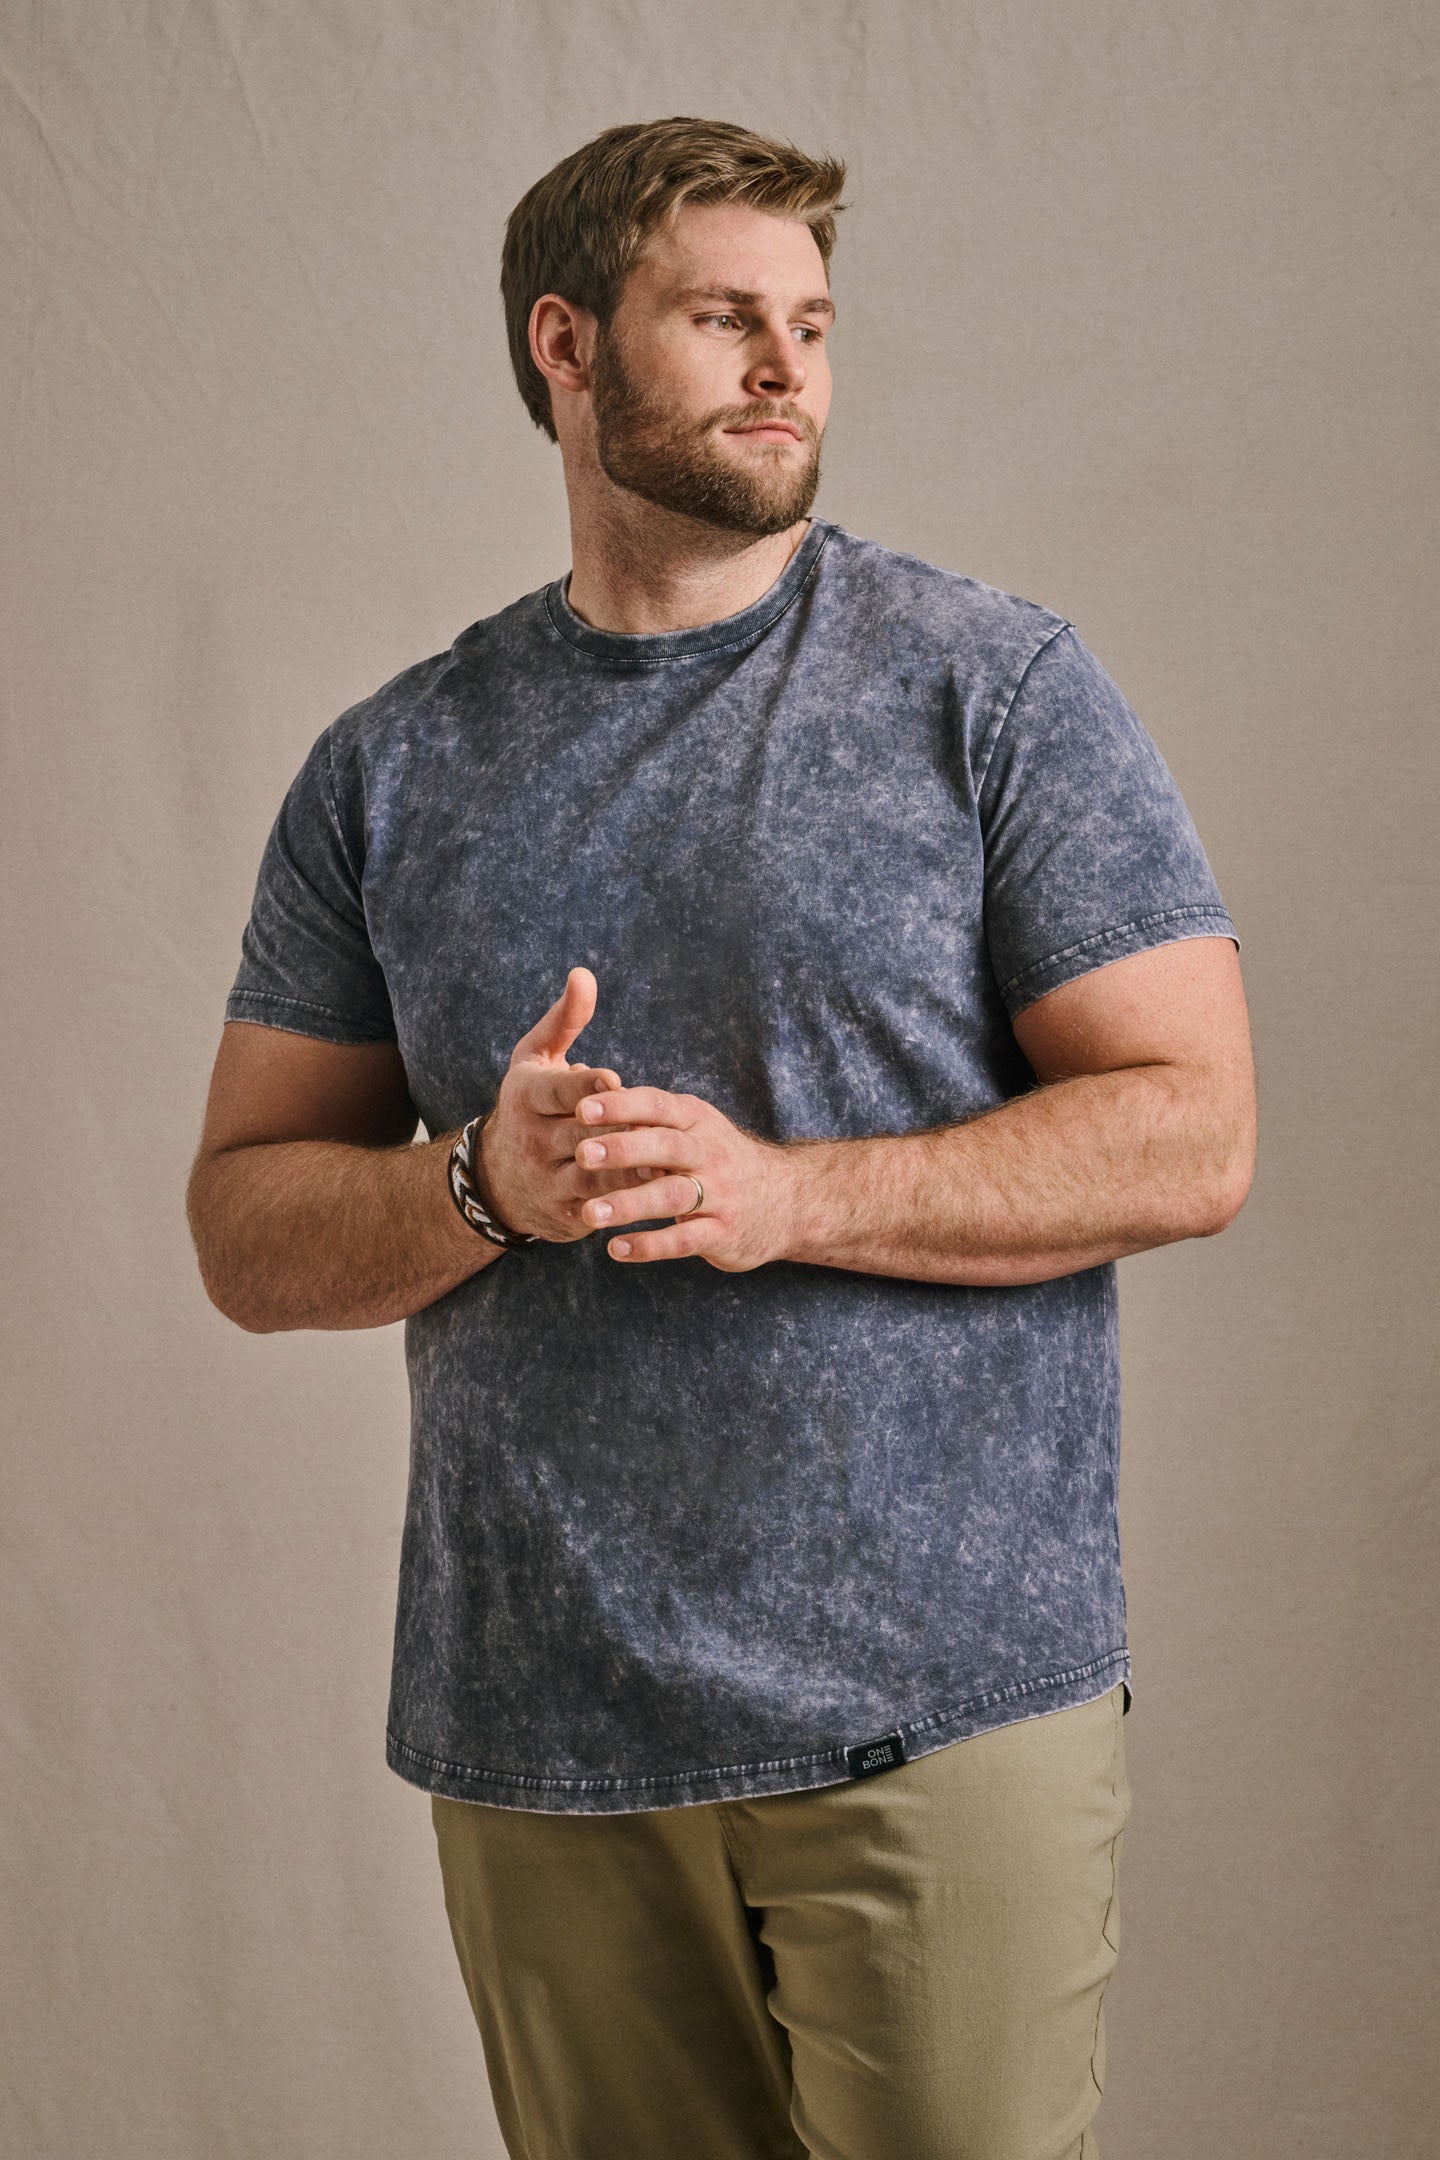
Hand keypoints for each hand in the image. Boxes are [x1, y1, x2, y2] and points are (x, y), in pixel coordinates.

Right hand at [479, 967, 652, 1241]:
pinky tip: (664, 1194)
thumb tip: (584, 974)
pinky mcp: (563, 1214)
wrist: (497, 1179)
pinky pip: (602, 1208)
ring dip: (631, 1170)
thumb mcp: (535, 1060)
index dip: (587, 1085)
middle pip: (583, 1133)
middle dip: (619, 1130)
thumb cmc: (529, 1104)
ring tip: (668, 1161)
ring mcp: (546, 1181)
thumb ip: (565, 1021)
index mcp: (526, 1097)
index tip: (615, 1079)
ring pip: (595, 1174)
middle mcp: (532, 1140)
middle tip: (659, 1125)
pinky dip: (631, 1203)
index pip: (558, 1091)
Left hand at [569, 1083, 797, 1271]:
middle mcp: (709, 1153)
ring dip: (629, 1204)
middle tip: (581, 1155)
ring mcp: (719, 1194)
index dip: (621, 1106)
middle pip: (665, 1146)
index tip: (581, 1109)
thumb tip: (584, 1087)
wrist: (786, 1200)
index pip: (657, 1105)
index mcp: (696, 1121)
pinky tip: (616, 1249)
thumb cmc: (718, 1158)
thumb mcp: (693, 1127)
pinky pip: (683, 1239)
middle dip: (623, 1149)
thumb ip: (646, 1116)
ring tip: (590, 1213)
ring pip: (672, 1196)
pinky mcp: (722, 1233)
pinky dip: (650, 1245)